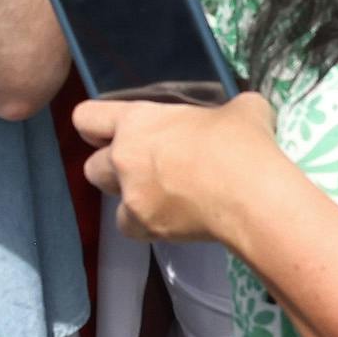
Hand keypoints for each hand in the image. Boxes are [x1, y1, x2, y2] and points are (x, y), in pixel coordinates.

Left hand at [72, 86, 288, 254]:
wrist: (251, 196)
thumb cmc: (241, 144)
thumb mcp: (241, 109)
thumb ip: (228, 108)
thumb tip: (241, 113)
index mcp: (137, 121)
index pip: (86, 117)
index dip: (95, 126)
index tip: (111, 132)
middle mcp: (124, 158)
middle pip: (91, 166)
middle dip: (111, 168)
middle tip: (142, 168)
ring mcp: (132, 195)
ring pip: (110, 201)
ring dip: (128, 198)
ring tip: (159, 197)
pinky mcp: (146, 226)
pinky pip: (131, 228)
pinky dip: (146, 224)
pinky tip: (171, 219)